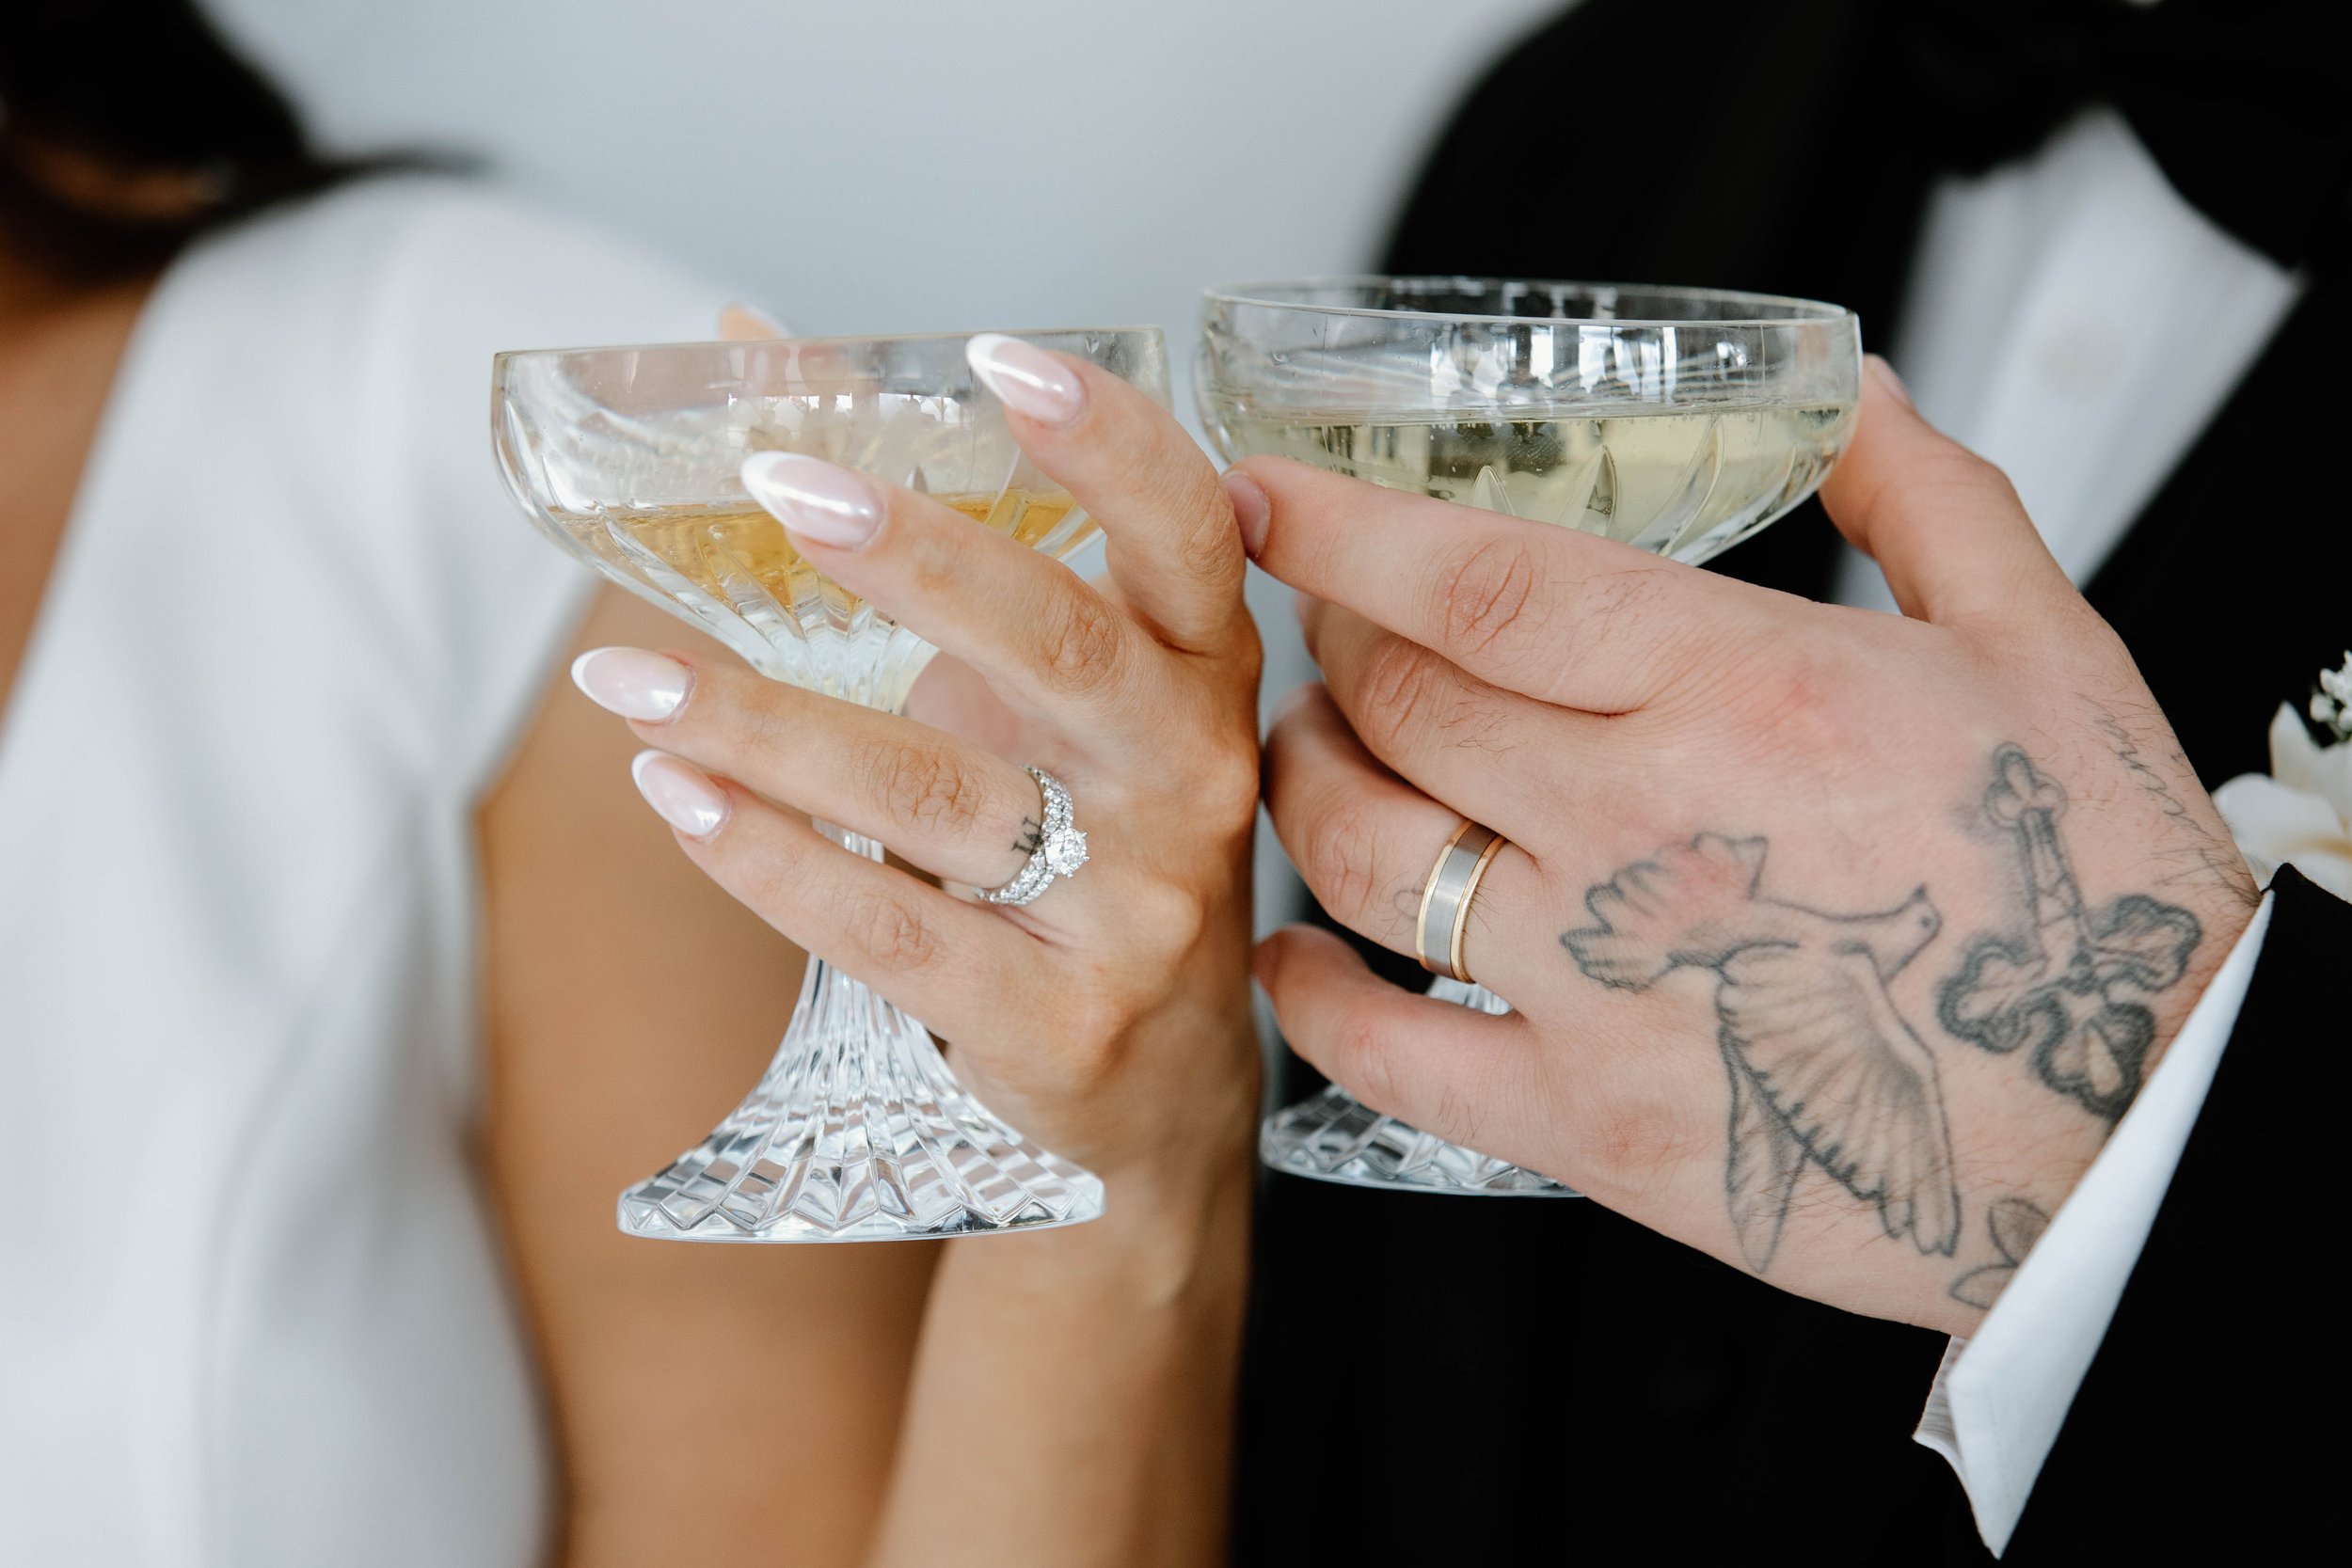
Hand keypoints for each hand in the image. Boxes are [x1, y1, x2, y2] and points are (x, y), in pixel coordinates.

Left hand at [573, 337, 1261, 1197]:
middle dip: (919, 559)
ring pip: (937, 799)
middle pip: (1063, 652)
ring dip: (767, 726)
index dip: (1112, 444)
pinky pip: (887, 931)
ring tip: (629, 676)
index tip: (998, 357)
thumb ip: (929, 529)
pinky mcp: (1059, 1021)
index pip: (1190, 533)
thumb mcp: (1049, 696)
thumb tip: (752, 344)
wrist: (1153, 1086)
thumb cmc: (1084, 841)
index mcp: (1201, 671)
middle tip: (777, 483)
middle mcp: (1188, 780)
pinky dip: (764, 859)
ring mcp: (1135, 910)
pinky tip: (673, 794)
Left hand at [1244, 358, 2257, 1333]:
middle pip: (1401, 704)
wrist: (2139, 1130)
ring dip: (1307, 785)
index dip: (1346, 530)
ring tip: (1320, 751)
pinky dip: (1310, 995)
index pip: (1479, 582)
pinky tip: (1297, 952)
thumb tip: (1850, 393)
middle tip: (1333, 623)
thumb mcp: (2047, 644)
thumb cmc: (2095, 893)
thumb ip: (1925, 501)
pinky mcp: (1586, 1120)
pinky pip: (1385, 1052)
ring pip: (1364, 855)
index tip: (1267, 495)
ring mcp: (1605, 985)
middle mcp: (1647, 829)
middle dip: (1335, 642)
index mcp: (1745, 691)